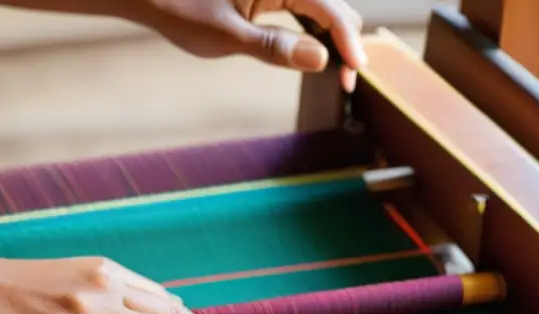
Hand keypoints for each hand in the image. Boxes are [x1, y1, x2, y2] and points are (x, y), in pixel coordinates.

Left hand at [133, 0, 366, 91]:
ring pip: (323, 7)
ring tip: (336, 71)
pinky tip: (312, 52)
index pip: (331, 8)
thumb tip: (320, 59)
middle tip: (346, 81)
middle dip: (345, 40)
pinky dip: (314, 29)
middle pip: (335, 5)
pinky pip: (305, 7)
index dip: (348, 41)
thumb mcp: (227, 36)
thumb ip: (274, 47)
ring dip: (332, 36)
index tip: (356, 74)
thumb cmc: (182, 10)